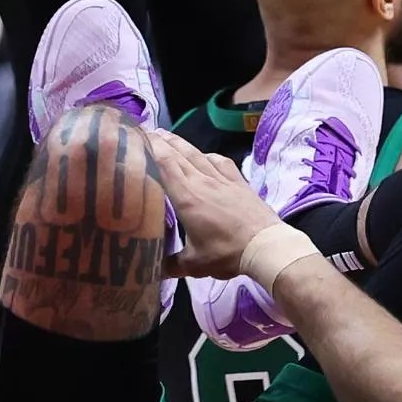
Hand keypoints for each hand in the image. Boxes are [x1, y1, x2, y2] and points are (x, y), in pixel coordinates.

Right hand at [148, 130, 283, 279]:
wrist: (266, 245)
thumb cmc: (227, 253)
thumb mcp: (194, 264)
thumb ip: (170, 265)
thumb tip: (151, 270)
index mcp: (187, 196)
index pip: (165, 163)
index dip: (150, 147)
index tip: (136, 136)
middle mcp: (202, 181)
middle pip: (178, 153)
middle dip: (161, 140)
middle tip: (145, 131)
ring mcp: (222, 179)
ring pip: (197, 154)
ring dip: (180, 143)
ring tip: (167, 135)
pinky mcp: (239, 181)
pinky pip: (220, 161)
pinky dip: (207, 155)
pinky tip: (204, 155)